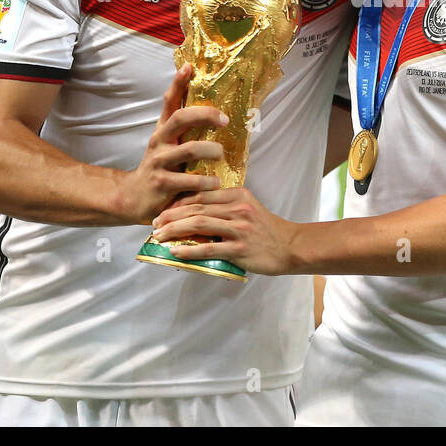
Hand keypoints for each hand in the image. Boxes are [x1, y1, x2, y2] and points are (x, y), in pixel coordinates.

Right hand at [116, 64, 228, 225]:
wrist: (133, 198)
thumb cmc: (161, 168)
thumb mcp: (169, 145)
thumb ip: (185, 130)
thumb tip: (214, 110)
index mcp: (163, 130)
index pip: (169, 101)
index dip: (178, 83)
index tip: (189, 67)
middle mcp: (160, 141)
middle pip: (181, 118)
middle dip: (206, 114)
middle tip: (225, 120)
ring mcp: (160, 162)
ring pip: (188, 149)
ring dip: (210, 150)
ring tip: (221, 154)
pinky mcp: (162, 184)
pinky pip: (188, 181)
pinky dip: (205, 182)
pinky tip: (216, 184)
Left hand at [150, 187, 298, 275]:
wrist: (291, 247)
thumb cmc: (268, 230)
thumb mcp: (249, 209)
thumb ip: (226, 207)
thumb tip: (196, 214)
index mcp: (238, 195)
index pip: (201, 194)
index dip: (178, 201)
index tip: (163, 209)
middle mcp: (238, 208)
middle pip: (196, 207)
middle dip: (170, 215)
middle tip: (154, 223)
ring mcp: (239, 228)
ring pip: (199, 224)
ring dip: (174, 230)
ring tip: (159, 236)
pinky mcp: (240, 248)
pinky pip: (209, 248)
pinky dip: (189, 250)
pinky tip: (176, 252)